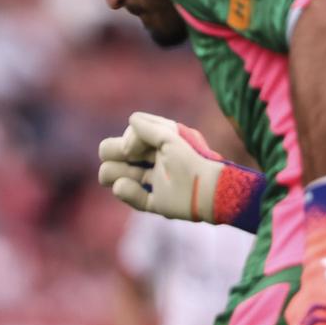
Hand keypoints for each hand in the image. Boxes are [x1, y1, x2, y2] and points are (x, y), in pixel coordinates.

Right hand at [98, 112, 266, 229]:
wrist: (212, 190)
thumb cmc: (192, 159)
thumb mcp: (169, 136)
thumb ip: (147, 128)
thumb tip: (131, 121)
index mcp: (160, 142)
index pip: (129, 136)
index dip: (127, 140)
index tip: (131, 149)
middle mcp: (156, 160)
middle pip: (118, 155)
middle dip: (114, 155)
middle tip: (125, 161)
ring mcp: (157, 182)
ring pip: (120, 176)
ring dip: (115, 173)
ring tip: (125, 176)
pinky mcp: (158, 203)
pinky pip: (135, 199)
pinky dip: (126, 192)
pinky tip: (122, 187)